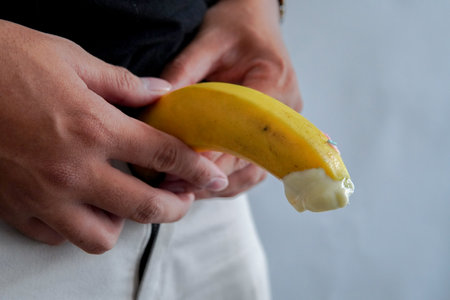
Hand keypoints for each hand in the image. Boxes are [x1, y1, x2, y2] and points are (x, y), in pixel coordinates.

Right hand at [0, 21, 227, 253]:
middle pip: (144, 208)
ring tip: (125, 200)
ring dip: (123, 222)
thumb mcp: (70, 58)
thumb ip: (123, 84)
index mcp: (93, 128)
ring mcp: (42, 196)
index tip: (214, 178)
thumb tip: (161, 95)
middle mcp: (72, 170)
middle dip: (176, 208)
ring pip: (101, 237)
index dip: (198, 169)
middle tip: (183, 199)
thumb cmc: (6, 59)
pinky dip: (78, 226)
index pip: (165, 157)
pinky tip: (82, 204)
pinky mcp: (14, 208)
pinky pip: (58, 237)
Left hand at [160, 0, 302, 197]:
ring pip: (255, 171)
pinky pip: (253, 167)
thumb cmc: (236, 27)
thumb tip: (158, 104)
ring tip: (184, 190)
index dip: (216, 154)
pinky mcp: (271, 134)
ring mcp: (283, 126)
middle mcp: (286, 110)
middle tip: (176, 186)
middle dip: (213, 177)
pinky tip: (203, 183)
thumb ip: (183, 70)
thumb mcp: (207, 40)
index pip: (247, 131)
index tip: (184, 167)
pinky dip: (228, 179)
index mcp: (275, 81)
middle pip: (253, 159)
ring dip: (221, 184)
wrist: (256, 23)